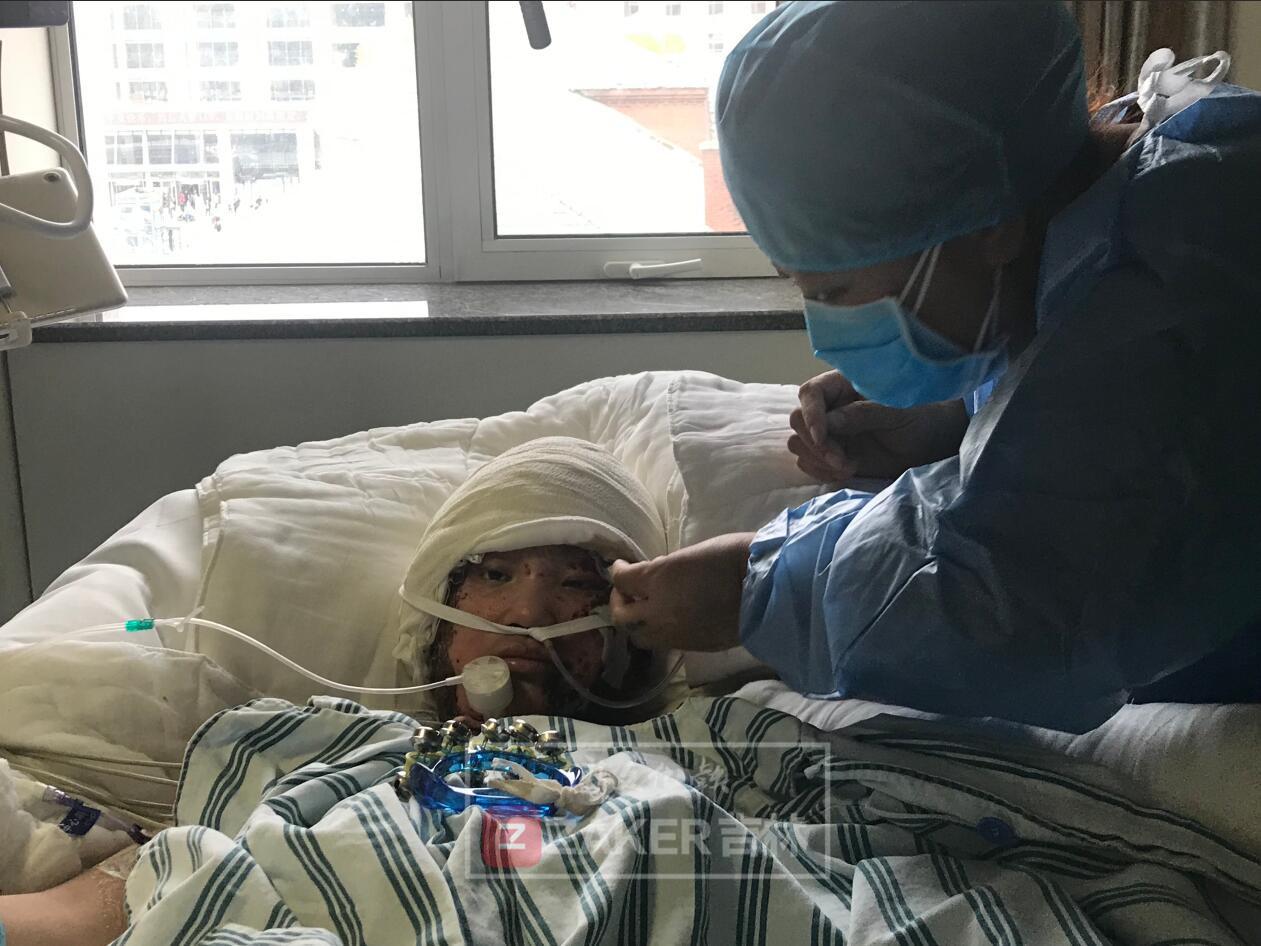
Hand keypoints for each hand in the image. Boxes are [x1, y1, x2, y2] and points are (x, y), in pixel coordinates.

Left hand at [609, 533, 754, 652]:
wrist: (768, 589)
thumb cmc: (734, 558)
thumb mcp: (693, 553)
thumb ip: (667, 569)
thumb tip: (655, 576)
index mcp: (659, 580)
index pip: (622, 580)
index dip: (617, 572)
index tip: (620, 567)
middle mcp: (659, 611)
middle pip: (622, 616)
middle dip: (619, 604)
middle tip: (627, 593)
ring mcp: (675, 633)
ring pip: (640, 637)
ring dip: (637, 624)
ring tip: (647, 613)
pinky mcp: (693, 647)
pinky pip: (665, 644)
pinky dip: (660, 634)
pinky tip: (670, 622)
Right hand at [789, 370, 968, 483]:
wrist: (931, 443)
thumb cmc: (920, 417)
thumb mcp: (896, 412)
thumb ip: (863, 414)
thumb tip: (829, 422)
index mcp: (843, 385)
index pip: (811, 393)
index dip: (811, 415)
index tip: (823, 437)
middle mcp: (830, 407)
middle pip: (797, 421)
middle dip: (816, 445)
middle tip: (842, 460)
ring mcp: (829, 432)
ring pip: (799, 445)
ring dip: (819, 461)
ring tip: (850, 466)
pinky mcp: (832, 454)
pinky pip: (809, 464)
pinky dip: (823, 472)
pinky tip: (848, 471)